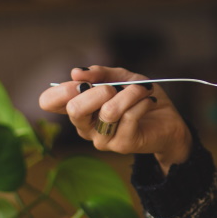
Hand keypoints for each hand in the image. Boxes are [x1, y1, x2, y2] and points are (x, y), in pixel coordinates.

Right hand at [38, 66, 191, 171]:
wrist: (168, 121)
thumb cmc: (139, 98)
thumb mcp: (121, 77)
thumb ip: (100, 73)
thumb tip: (76, 72)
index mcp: (78, 108)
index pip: (48, 102)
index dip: (61, 89)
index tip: (81, 81)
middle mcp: (85, 127)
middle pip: (74, 109)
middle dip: (98, 90)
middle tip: (114, 87)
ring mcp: (102, 139)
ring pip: (108, 111)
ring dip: (129, 93)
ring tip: (142, 89)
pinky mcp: (122, 145)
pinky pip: (129, 117)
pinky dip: (142, 102)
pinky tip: (149, 100)